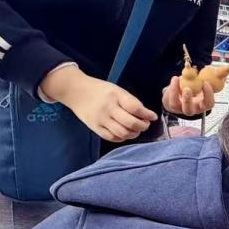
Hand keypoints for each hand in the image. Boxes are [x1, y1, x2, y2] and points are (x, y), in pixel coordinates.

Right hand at [41, 66, 156, 141]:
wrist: (76, 92)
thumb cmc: (100, 90)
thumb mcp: (116, 90)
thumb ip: (130, 101)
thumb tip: (145, 115)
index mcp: (115, 95)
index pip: (135, 108)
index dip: (147, 114)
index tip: (153, 117)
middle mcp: (108, 108)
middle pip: (131, 123)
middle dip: (143, 126)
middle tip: (145, 124)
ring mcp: (101, 119)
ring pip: (123, 133)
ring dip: (134, 134)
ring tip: (136, 130)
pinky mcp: (95, 127)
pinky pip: (112, 138)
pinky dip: (122, 137)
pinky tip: (125, 133)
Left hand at [163, 77, 214, 116]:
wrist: (179, 93)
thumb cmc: (194, 87)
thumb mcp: (202, 84)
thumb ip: (211, 79)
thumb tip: (223, 73)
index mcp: (202, 105)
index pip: (208, 104)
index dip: (208, 95)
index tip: (206, 83)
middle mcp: (191, 109)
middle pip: (190, 111)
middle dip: (188, 100)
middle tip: (187, 89)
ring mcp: (179, 108)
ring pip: (176, 106)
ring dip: (175, 92)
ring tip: (177, 78)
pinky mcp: (171, 105)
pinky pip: (169, 98)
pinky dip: (171, 88)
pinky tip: (175, 79)